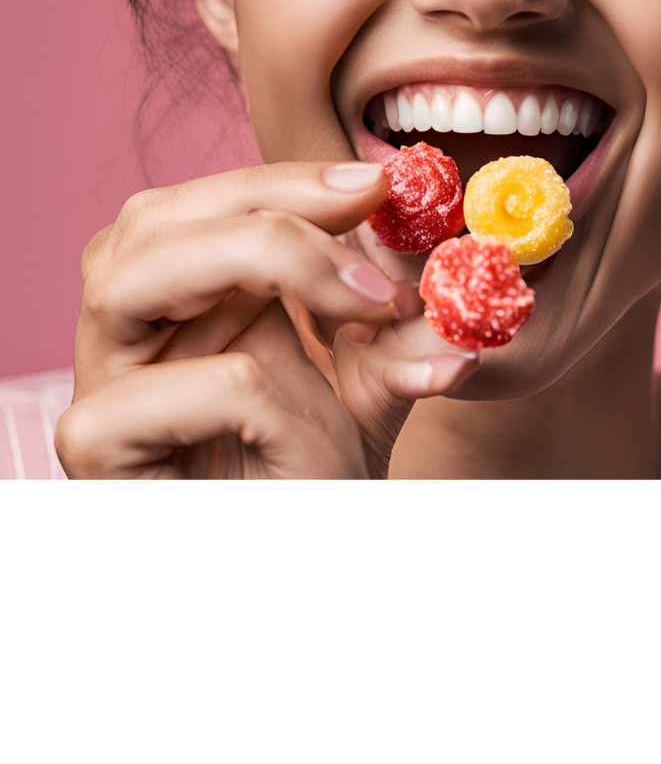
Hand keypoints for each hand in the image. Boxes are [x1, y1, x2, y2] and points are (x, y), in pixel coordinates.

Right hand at [55, 162, 478, 477]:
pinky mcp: (99, 449)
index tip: (380, 183)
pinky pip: (169, 388)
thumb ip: (397, 329)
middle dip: (268, 200)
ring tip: (368, 300)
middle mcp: (126, 339)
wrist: (298, 581)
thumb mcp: (370, 393)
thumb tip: (457, 268)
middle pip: (148, 222)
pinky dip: (261, 388)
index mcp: (176, 306)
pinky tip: (313, 429)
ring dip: (261, 259)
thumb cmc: (311, 486)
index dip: (285, 182)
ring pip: (130, 277)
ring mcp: (104, 389)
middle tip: (368, 204)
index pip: (202, 208)